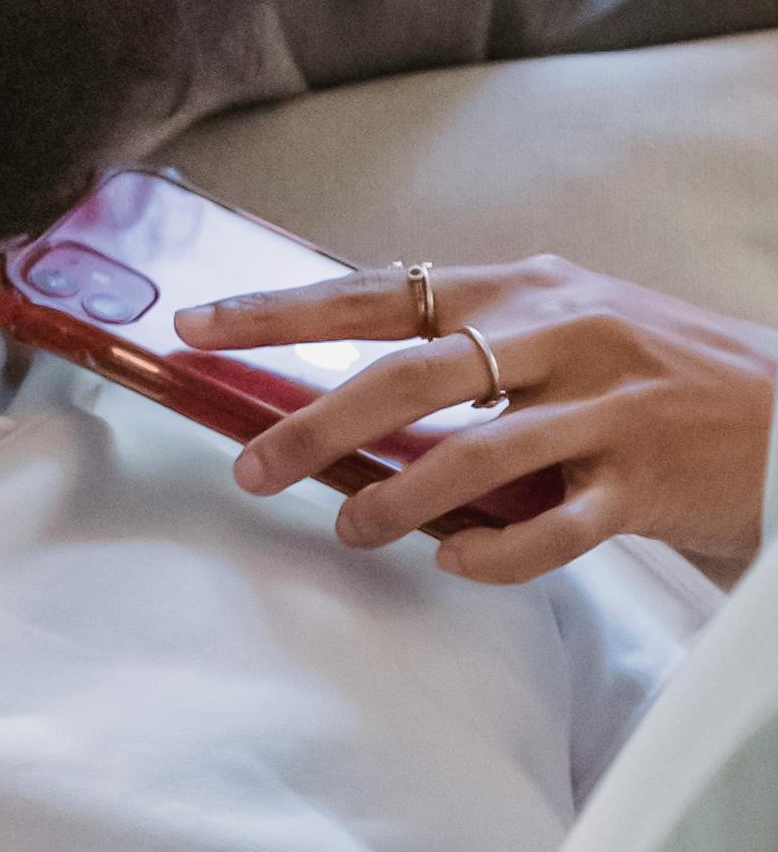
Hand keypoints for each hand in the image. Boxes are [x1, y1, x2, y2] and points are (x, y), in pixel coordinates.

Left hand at [176, 252, 776, 582]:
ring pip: (474, 456)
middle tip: (250, 469)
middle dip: (315, 424)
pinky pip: (551, 531)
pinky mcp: (643, 484)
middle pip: (410, 375)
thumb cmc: (655, 376)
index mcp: (524, 290)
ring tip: (350, 525)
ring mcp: (606, 410)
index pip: (378, 292)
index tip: (195, 328)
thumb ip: (468, 349)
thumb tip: (343, 394)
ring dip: (396, 498)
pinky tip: (455, 560)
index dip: (280, 312)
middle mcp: (562, 336)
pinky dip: (492, 553)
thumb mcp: (563, 329)